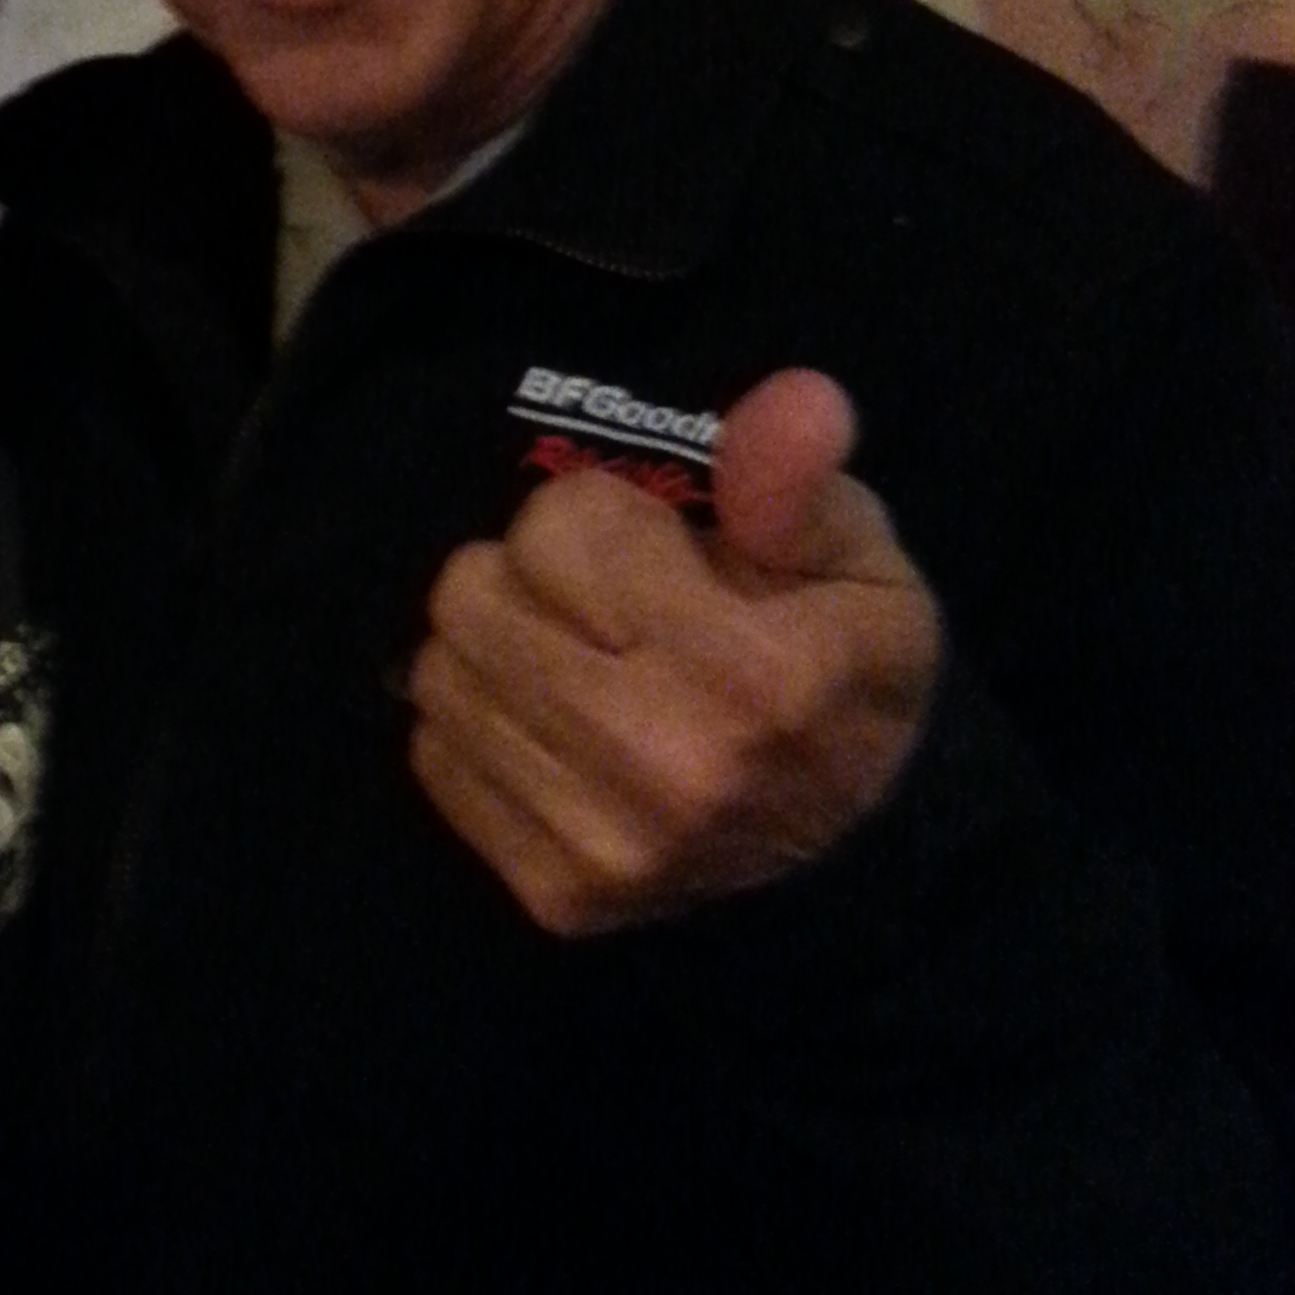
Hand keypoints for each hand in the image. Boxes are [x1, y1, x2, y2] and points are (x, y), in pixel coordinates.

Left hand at [405, 371, 942, 934]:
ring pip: (442, 672)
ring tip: (574, 653)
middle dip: (529, 572)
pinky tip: (554, 721)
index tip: (656, 548)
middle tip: (598, 598)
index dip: (602, 514)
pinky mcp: (554, 894)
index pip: (561, 526)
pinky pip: (435, 755)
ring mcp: (603, 846)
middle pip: (475, 595)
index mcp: (755, 676)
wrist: (859, 845)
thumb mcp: (857, 558)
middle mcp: (668, 769)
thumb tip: (797, 399)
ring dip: (495, 643)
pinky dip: (481, 721)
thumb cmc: (842, 665)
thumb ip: (797, 481)